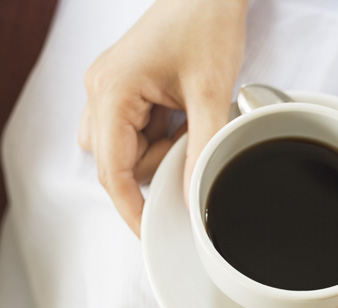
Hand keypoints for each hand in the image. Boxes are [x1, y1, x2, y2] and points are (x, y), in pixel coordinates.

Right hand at [79, 0, 246, 235]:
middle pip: (119, 163)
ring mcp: (111, 90)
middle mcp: (101, 91)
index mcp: (112, 91)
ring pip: (127, 150)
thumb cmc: (204, 22)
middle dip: (158, 165)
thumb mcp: (212, 92)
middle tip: (191, 141)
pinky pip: (137, 132)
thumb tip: (194, 194)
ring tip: (190, 118)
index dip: (131, 208)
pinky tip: (183, 114)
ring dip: (161, 149)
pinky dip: (162, 135)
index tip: (150, 231)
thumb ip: (204, 148)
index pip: (112, 171)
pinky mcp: (126, 90)